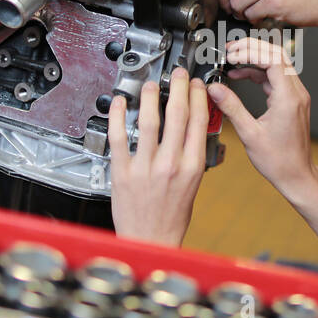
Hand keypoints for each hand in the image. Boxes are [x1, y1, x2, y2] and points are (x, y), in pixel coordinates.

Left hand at [108, 67, 208, 246]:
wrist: (150, 241)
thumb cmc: (171, 218)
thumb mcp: (194, 186)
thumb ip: (192, 158)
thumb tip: (194, 132)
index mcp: (191, 167)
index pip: (198, 122)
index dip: (198, 97)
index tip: (196, 86)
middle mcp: (170, 164)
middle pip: (177, 115)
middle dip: (178, 88)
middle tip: (178, 75)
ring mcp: (145, 167)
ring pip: (149, 121)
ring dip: (151, 96)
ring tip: (151, 85)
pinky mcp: (122, 172)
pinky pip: (119, 137)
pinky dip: (119, 116)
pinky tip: (121, 103)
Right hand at [207, 37, 317, 202]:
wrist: (296, 174)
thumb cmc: (279, 160)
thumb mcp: (249, 134)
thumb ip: (231, 108)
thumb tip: (215, 89)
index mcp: (288, 99)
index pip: (273, 60)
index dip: (251, 52)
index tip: (232, 54)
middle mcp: (296, 93)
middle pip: (277, 55)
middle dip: (252, 48)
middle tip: (231, 50)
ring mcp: (296, 96)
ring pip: (277, 64)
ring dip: (255, 58)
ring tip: (232, 60)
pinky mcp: (292, 100)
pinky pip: (276, 77)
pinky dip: (259, 71)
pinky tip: (242, 75)